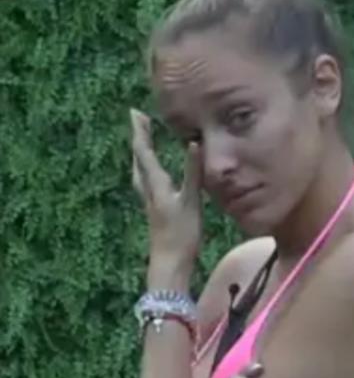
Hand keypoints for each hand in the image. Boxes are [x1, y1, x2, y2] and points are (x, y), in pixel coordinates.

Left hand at [130, 108, 202, 265]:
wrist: (170, 265)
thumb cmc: (181, 234)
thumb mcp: (191, 201)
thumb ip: (193, 173)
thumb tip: (194, 144)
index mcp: (157, 186)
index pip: (145, 153)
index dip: (140, 133)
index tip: (136, 113)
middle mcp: (150, 191)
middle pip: (139, 160)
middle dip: (139, 140)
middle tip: (139, 121)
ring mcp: (151, 202)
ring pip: (140, 172)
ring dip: (140, 155)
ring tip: (141, 143)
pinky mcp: (155, 211)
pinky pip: (146, 183)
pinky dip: (146, 170)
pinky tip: (152, 176)